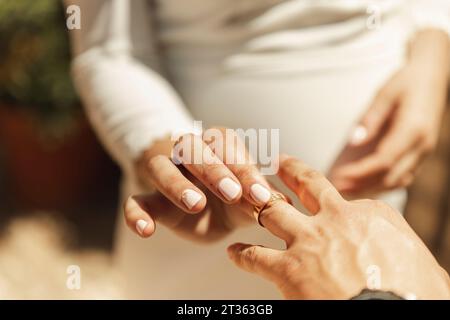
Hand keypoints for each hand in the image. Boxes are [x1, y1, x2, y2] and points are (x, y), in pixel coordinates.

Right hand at [124, 127, 273, 240]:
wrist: (205, 208)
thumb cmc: (231, 197)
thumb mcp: (248, 196)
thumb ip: (260, 198)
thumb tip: (282, 204)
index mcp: (217, 146)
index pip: (227, 147)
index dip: (244, 169)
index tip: (260, 195)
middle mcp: (189, 153)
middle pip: (193, 150)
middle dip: (213, 170)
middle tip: (232, 193)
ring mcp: (167, 174)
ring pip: (161, 168)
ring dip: (176, 184)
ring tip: (195, 204)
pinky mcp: (151, 199)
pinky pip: (135, 200)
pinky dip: (135, 213)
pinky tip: (146, 230)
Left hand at [227, 155, 449, 298]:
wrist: (390, 313)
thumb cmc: (413, 295)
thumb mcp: (421, 264)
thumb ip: (401, 250)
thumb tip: (405, 260)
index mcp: (370, 214)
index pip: (349, 202)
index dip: (335, 202)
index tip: (329, 201)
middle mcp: (336, 219)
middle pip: (307, 185)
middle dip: (290, 170)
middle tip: (278, 161)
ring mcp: (309, 241)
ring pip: (274, 212)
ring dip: (258, 206)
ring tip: (247, 200)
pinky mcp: (289, 268)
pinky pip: (256, 256)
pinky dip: (243, 255)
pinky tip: (234, 254)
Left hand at [330, 29, 449, 194]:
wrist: (433, 76)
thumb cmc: (406, 81)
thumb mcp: (385, 94)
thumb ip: (370, 119)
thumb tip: (354, 142)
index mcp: (413, 129)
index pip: (385, 160)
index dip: (361, 172)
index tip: (339, 177)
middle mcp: (422, 145)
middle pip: (391, 176)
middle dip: (363, 186)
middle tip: (337, 190)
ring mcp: (424, 152)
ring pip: (397, 181)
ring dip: (372, 188)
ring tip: (346, 191)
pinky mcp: (420, 154)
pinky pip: (402, 176)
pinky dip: (382, 183)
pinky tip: (363, 185)